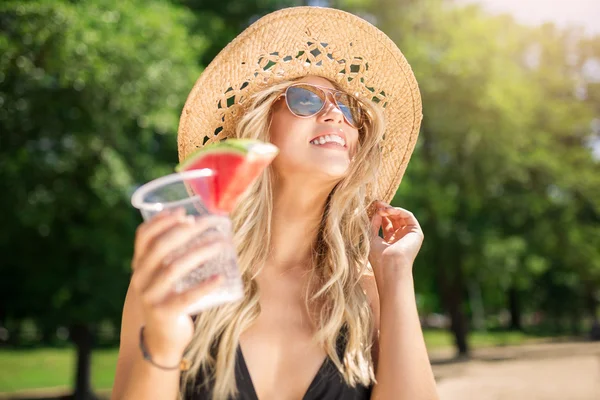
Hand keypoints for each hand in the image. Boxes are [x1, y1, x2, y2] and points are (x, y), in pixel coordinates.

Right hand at [130, 208, 229, 360]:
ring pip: (174, 268)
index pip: (143, 236)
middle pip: (161, 247)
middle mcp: (140, 279)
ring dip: (200, 252)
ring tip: (221, 244)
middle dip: (188, 231)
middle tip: (211, 224)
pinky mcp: (164, 313)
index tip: (184, 212)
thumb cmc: (169, 300)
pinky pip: (186, 297)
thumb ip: (172, 256)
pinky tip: (220, 277)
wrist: (161, 340)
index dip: (162, 220)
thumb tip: (199, 225)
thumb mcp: (163, 276)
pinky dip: (204, 286)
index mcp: (139, 266)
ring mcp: (150, 297)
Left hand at [369, 200, 423, 280]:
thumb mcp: (371, 237)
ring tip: (382, 208)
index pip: (386, 224)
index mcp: (391, 242)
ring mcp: (409, 235)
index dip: (380, 214)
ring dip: (391, 210)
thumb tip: (376, 211)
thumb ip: (373, 223)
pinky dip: (399, 211)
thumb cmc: (379, 256)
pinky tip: (389, 211)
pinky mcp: (416, 232)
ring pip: (401, 216)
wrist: (390, 265)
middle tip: (377, 203)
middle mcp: (401, 238)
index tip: (373, 206)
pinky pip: (409, 216)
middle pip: (394, 219)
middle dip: (385, 209)